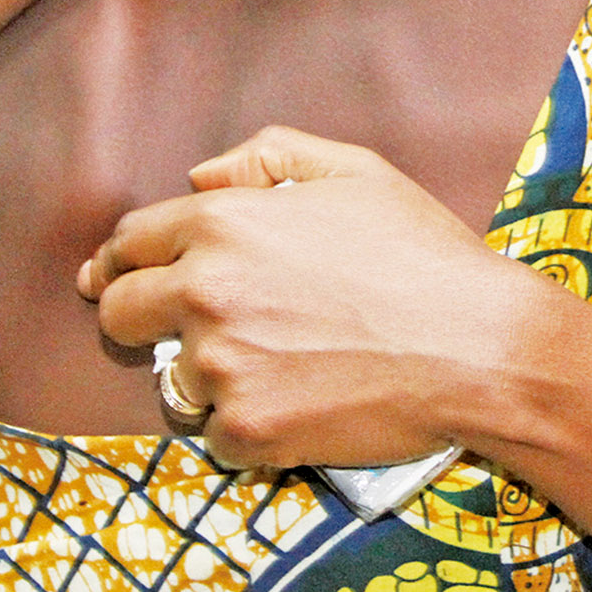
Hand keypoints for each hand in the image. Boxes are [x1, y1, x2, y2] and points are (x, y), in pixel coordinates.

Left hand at [78, 127, 555, 469]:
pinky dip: (246, 426)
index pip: (130, 241)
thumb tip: (198, 176)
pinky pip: (215, 435)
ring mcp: (221, 366)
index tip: (113, 277)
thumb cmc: (424, 254)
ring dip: (203, 377)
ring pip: (171, 381)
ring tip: (268, 367)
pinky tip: (296, 406)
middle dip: (137, 317)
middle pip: (121, 313)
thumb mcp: (356, 172)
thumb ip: (269, 156)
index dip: (120, 259)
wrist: (478, 346)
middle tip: (175, 330)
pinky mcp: (247, 428)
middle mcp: (206, 292)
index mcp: (224, 223)